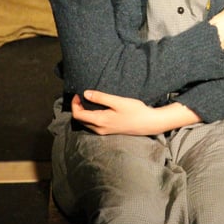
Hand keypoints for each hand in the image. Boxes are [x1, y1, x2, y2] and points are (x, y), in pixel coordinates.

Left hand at [71, 90, 200, 135]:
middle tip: (82, 96)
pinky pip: (93, 125)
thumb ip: (101, 98)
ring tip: (88, 100)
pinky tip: (97, 108)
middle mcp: (99, 128)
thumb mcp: (118, 101)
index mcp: (99, 121)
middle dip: (78, 107)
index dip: (75, 103)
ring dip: (83, 112)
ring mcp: (104, 131)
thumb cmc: (135, 111)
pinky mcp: (109, 131)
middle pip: (80, 120)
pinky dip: (90, 116)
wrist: (148, 123)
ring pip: (86, 123)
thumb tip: (85, 93)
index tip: (79, 93)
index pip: (78, 114)